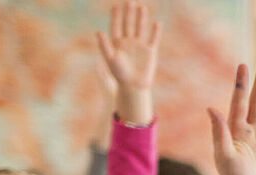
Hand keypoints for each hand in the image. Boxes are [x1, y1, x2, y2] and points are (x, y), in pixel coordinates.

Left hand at [95, 2, 159, 124]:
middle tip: (129, 1)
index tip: (115, 6)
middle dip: (129, 13)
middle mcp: (128, 42)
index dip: (116, 16)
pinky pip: (153, 39)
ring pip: (141, 28)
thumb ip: (104, 45)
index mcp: (117, 43)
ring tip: (142, 7)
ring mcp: (140, 45)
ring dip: (141, 18)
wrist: (133, 86)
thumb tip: (99, 31)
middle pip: (129, 24)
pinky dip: (155, 31)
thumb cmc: (119, 74)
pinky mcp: (150, 51)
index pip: (116, 26)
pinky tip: (157, 23)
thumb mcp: (110, 59)